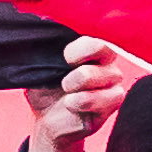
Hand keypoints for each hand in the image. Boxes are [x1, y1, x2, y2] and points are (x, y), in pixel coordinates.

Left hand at [24, 36, 144, 151]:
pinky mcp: (113, 101)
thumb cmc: (45, 90)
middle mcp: (103, 61)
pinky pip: (110, 97)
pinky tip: (72, 104)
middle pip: (106, 51)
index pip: (94, 39)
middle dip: (79, 70)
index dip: (80, 48)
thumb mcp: (38, 69)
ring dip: (81, 87)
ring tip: (68, 95)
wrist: (47, 120)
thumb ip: (44, 51)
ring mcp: (112, 81)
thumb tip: (40, 31)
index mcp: (86, 48)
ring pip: (108, 75)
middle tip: (64, 83)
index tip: (65, 58)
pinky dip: (86, 101)